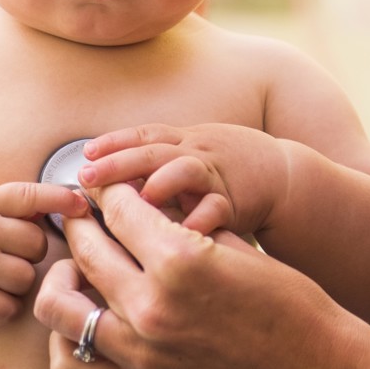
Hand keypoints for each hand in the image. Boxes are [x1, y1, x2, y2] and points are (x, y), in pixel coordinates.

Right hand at [0, 182, 87, 324]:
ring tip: (2, 276)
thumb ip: (14, 203)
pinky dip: (6, 307)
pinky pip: (6, 308)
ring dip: (21, 281)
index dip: (60, 199)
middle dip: (32, 252)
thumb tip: (62, 202)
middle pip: (36, 244)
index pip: (30, 195)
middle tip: (13, 253)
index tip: (81, 206)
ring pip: (26, 278)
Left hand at [33, 181, 369, 368]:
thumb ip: (180, 223)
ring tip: (77, 269)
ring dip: (62, 279)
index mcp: (180, 260)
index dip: (110, 191)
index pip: (119, 209)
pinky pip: (70, 363)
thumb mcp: (234, 245)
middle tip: (86, 217)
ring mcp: (140, 353)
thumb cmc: (287, 303)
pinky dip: (66, 338)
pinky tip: (85, 319)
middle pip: (85, 248)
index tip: (106, 188)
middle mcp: (151, 307)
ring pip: (59, 306)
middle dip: (83, 223)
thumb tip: (141, 202)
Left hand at [79, 124, 290, 235]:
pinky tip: (181, 232)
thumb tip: (108, 181)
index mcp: (182, 142)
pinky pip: (217, 207)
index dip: (113, 143)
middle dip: (119, 163)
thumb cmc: (227, 169)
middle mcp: (196, 152)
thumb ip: (155, 165)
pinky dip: (200, 217)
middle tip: (88, 178)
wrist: (283, 175)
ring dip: (160, 182)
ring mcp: (216, 175)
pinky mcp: (236, 202)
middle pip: (153, 152)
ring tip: (137, 199)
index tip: (86, 154)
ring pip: (185, 169)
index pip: (142, 136)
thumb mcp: (190, 155)